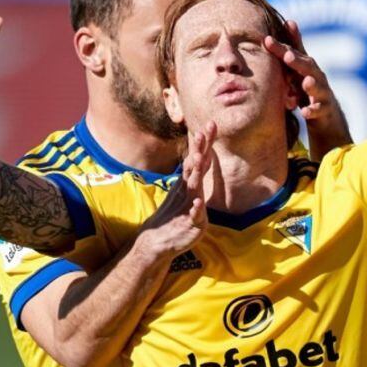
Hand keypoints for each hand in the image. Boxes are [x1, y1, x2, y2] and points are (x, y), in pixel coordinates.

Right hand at [138, 123, 215, 257]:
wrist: (155, 242)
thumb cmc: (172, 216)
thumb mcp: (184, 192)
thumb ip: (193, 174)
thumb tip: (201, 155)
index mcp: (187, 183)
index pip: (197, 159)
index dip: (203, 143)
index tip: (210, 124)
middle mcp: (186, 191)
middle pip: (194, 167)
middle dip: (198, 150)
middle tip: (201, 132)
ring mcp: (186, 205)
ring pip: (192, 187)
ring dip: (196, 173)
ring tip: (199, 158)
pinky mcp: (188, 223)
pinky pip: (193, 215)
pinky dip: (195, 208)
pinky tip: (198, 202)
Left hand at [265, 23, 351, 156]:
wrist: (327, 115)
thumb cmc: (308, 89)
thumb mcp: (298, 70)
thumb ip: (292, 49)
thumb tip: (287, 22)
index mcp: (306, 66)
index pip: (293, 54)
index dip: (281, 47)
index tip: (267, 40)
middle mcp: (316, 76)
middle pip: (308, 67)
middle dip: (298, 61)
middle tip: (287, 56)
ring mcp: (322, 93)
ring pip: (318, 87)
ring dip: (312, 85)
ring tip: (306, 82)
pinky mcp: (325, 109)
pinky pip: (319, 110)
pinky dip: (313, 110)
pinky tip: (305, 112)